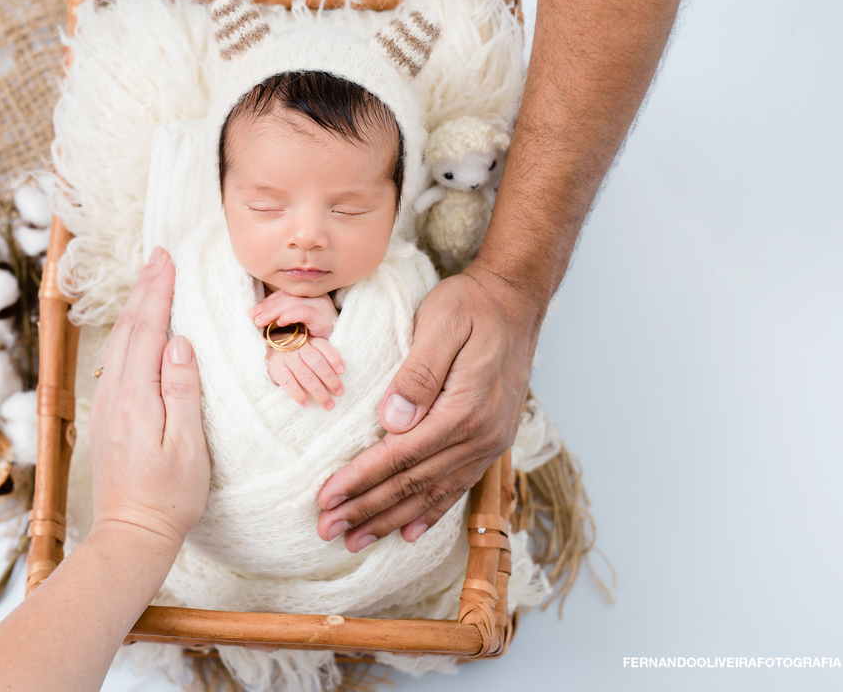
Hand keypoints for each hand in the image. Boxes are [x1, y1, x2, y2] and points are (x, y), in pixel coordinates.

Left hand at [88, 246, 209, 548]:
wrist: (130, 533)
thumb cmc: (168, 496)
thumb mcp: (188, 446)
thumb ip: (183, 392)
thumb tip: (180, 344)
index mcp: (137, 398)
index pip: (148, 331)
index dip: (158, 292)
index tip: (166, 261)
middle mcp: (115, 396)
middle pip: (129, 330)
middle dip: (144, 289)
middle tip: (158, 256)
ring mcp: (108, 406)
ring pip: (120, 344)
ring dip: (135, 308)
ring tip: (148, 280)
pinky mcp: (109, 417)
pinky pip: (117, 362)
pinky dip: (129, 334)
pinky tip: (136, 330)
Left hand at [250, 289, 338, 338]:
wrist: (335, 351)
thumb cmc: (313, 337)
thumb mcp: (295, 325)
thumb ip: (280, 316)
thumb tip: (255, 315)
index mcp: (307, 295)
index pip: (283, 294)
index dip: (267, 302)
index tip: (252, 312)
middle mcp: (314, 295)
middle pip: (285, 296)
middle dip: (267, 307)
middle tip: (254, 318)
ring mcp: (319, 303)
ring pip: (291, 301)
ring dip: (273, 311)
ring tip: (261, 321)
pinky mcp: (323, 315)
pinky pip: (303, 311)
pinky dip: (290, 315)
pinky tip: (280, 322)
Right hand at [266, 338, 345, 409]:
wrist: (269, 350)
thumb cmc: (296, 353)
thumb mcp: (308, 347)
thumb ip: (321, 355)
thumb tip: (339, 375)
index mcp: (309, 340)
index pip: (324, 347)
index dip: (334, 358)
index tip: (342, 371)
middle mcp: (298, 347)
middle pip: (317, 363)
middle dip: (330, 380)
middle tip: (339, 393)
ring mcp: (286, 358)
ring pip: (306, 375)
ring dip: (319, 392)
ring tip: (328, 404)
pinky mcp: (276, 369)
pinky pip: (288, 383)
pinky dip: (298, 394)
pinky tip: (307, 403)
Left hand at [314, 261, 543, 551]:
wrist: (515, 302)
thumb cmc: (472, 306)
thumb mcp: (441, 323)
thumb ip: (419, 373)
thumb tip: (391, 420)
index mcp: (466, 409)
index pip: (402, 455)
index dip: (361, 479)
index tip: (326, 497)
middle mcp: (482, 435)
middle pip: (414, 483)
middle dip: (367, 509)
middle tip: (328, 529)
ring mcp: (490, 443)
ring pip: (433, 493)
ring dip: (391, 519)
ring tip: (355, 541)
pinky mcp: (490, 441)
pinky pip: (457, 486)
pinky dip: (430, 513)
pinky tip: (407, 532)